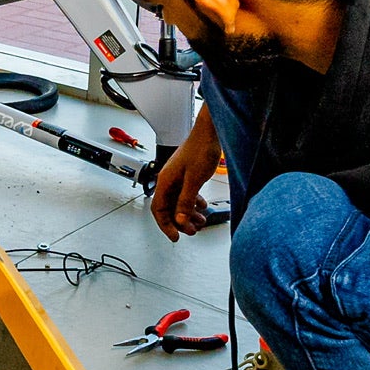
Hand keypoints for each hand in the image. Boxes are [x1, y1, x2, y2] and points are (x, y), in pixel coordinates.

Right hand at [148, 114, 220, 240]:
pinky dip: (193, 204)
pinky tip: (201, 207)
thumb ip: (185, 201)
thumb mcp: (194, 180)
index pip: (158, 210)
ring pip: (178, 202)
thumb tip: (179, 220)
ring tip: (199, 222)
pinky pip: (186, 195)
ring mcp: (177, 178)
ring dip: (188, 214)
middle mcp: (168, 180)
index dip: (165, 225)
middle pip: (168, 208)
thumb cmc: (201, 149)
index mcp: (165, 181)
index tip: (175, 236)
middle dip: (179, 222)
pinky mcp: (187, 175)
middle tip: (191, 231)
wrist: (210, 132)